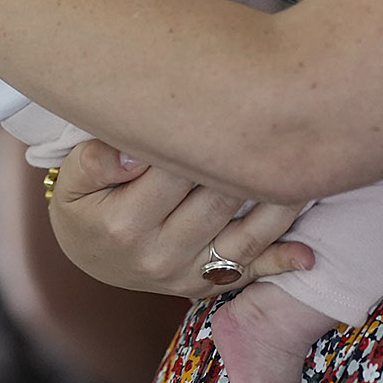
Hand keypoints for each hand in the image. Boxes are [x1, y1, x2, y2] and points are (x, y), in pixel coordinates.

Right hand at [46, 139, 311, 298]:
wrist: (87, 257)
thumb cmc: (84, 205)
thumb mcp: (72, 181)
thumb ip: (96, 160)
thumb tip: (135, 152)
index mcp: (125, 222)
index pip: (176, 170)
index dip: (204, 133)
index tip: (234, 98)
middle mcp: (160, 253)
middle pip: (219, 197)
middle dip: (250, 157)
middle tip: (283, 116)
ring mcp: (186, 273)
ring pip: (246, 233)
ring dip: (280, 201)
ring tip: (310, 163)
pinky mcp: (205, 284)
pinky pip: (249, 272)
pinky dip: (281, 262)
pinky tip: (310, 252)